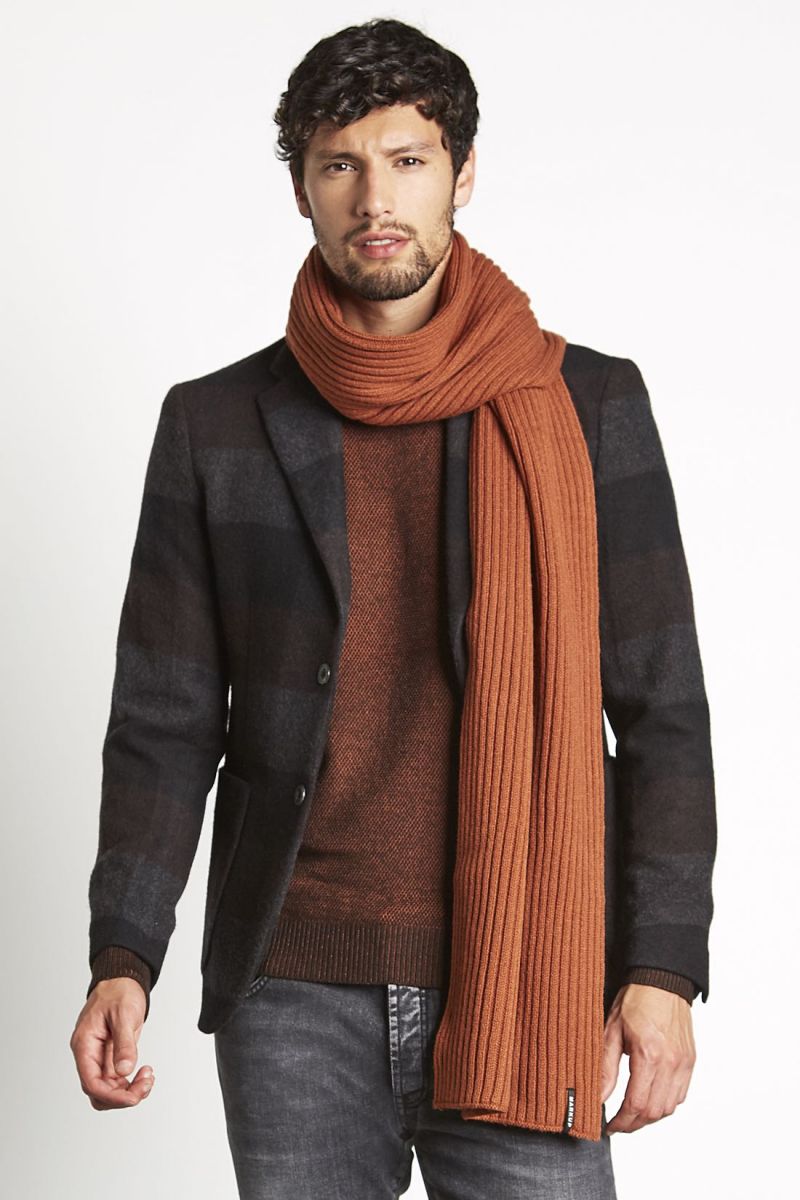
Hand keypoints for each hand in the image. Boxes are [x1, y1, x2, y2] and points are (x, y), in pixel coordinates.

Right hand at [70, 978, 154, 1109]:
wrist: (123, 980)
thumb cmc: (119, 992)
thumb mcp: (123, 1014)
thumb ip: (124, 1044)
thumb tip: (124, 1071)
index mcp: (84, 1045)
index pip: (91, 1082)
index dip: (111, 1095)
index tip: (133, 1096)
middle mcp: (88, 1055)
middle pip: (98, 1092)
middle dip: (122, 1096)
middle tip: (145, 1084)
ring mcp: (99, 1057)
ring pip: (108, 1090)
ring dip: (128, 1091)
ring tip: (148, 1078)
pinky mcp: (111, 1057)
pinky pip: (117, 1081)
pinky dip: (131, 1083)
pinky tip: (145, 1074)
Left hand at [601, 983, 695, 1133]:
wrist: (662, 980)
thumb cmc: (636, 1000)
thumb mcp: (612, 1030)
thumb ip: (606, 1067)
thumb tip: (599, 1096)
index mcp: (648, 1055)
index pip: (636, 1104)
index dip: (621, 1122)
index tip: (609, 1126)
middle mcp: (671, 1063)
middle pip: (654, 1111)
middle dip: (634, 1124)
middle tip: (618, 1125)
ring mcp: (684, 1063)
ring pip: (669, 1107)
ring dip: (650, 1116)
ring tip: (631, 1114)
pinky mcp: (690, 1061)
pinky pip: (681, 1094)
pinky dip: (665, 1104)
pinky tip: (650, 1099)